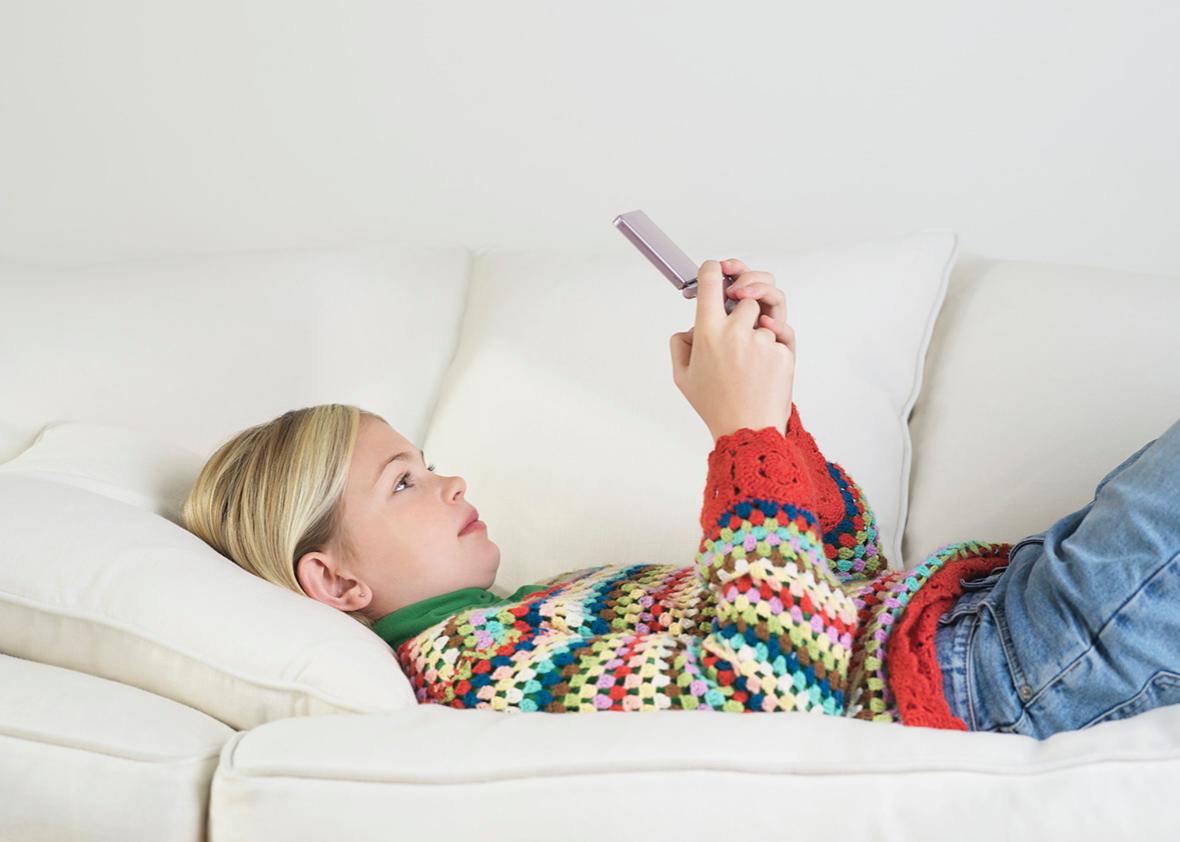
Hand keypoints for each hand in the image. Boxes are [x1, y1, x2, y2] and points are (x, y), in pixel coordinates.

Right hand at [669, 259, 795, 442]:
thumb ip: (680, 344)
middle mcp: (735, 331)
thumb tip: (690, 327)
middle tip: (739, 315)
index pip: (711, 278)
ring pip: (766, 314)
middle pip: (746, 294)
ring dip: (759, 326)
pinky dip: (774, 345)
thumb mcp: (683, 377)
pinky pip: (781, 334)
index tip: (719, 270)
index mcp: (707, 332)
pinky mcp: (783, 352)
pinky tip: (762, 366)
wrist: (748, 431)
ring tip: (751, 350)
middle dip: (743, 305)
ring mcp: (762, 341)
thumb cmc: (715, 406)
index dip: (714, 268)